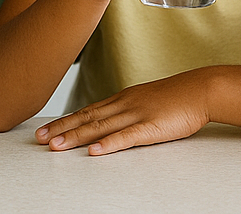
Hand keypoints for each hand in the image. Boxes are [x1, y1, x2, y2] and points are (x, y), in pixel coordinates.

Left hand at [35, 71, 209, 154]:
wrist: (200, 89)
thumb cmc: (177, 98)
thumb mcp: (146, 102)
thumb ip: (128, 111)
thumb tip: (111, 123)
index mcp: (122, 99)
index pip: (87, 111)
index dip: (65, 121)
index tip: (46, 130)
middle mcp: (124, 104)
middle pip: (87, 118)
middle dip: (61, 129)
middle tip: (39, 139)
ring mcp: (136, 114)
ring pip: (100, 127)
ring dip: (76, 137)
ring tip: (56, 147)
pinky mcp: (151, 126)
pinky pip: (126, 137)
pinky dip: (108, 144)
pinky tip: (94, 151)